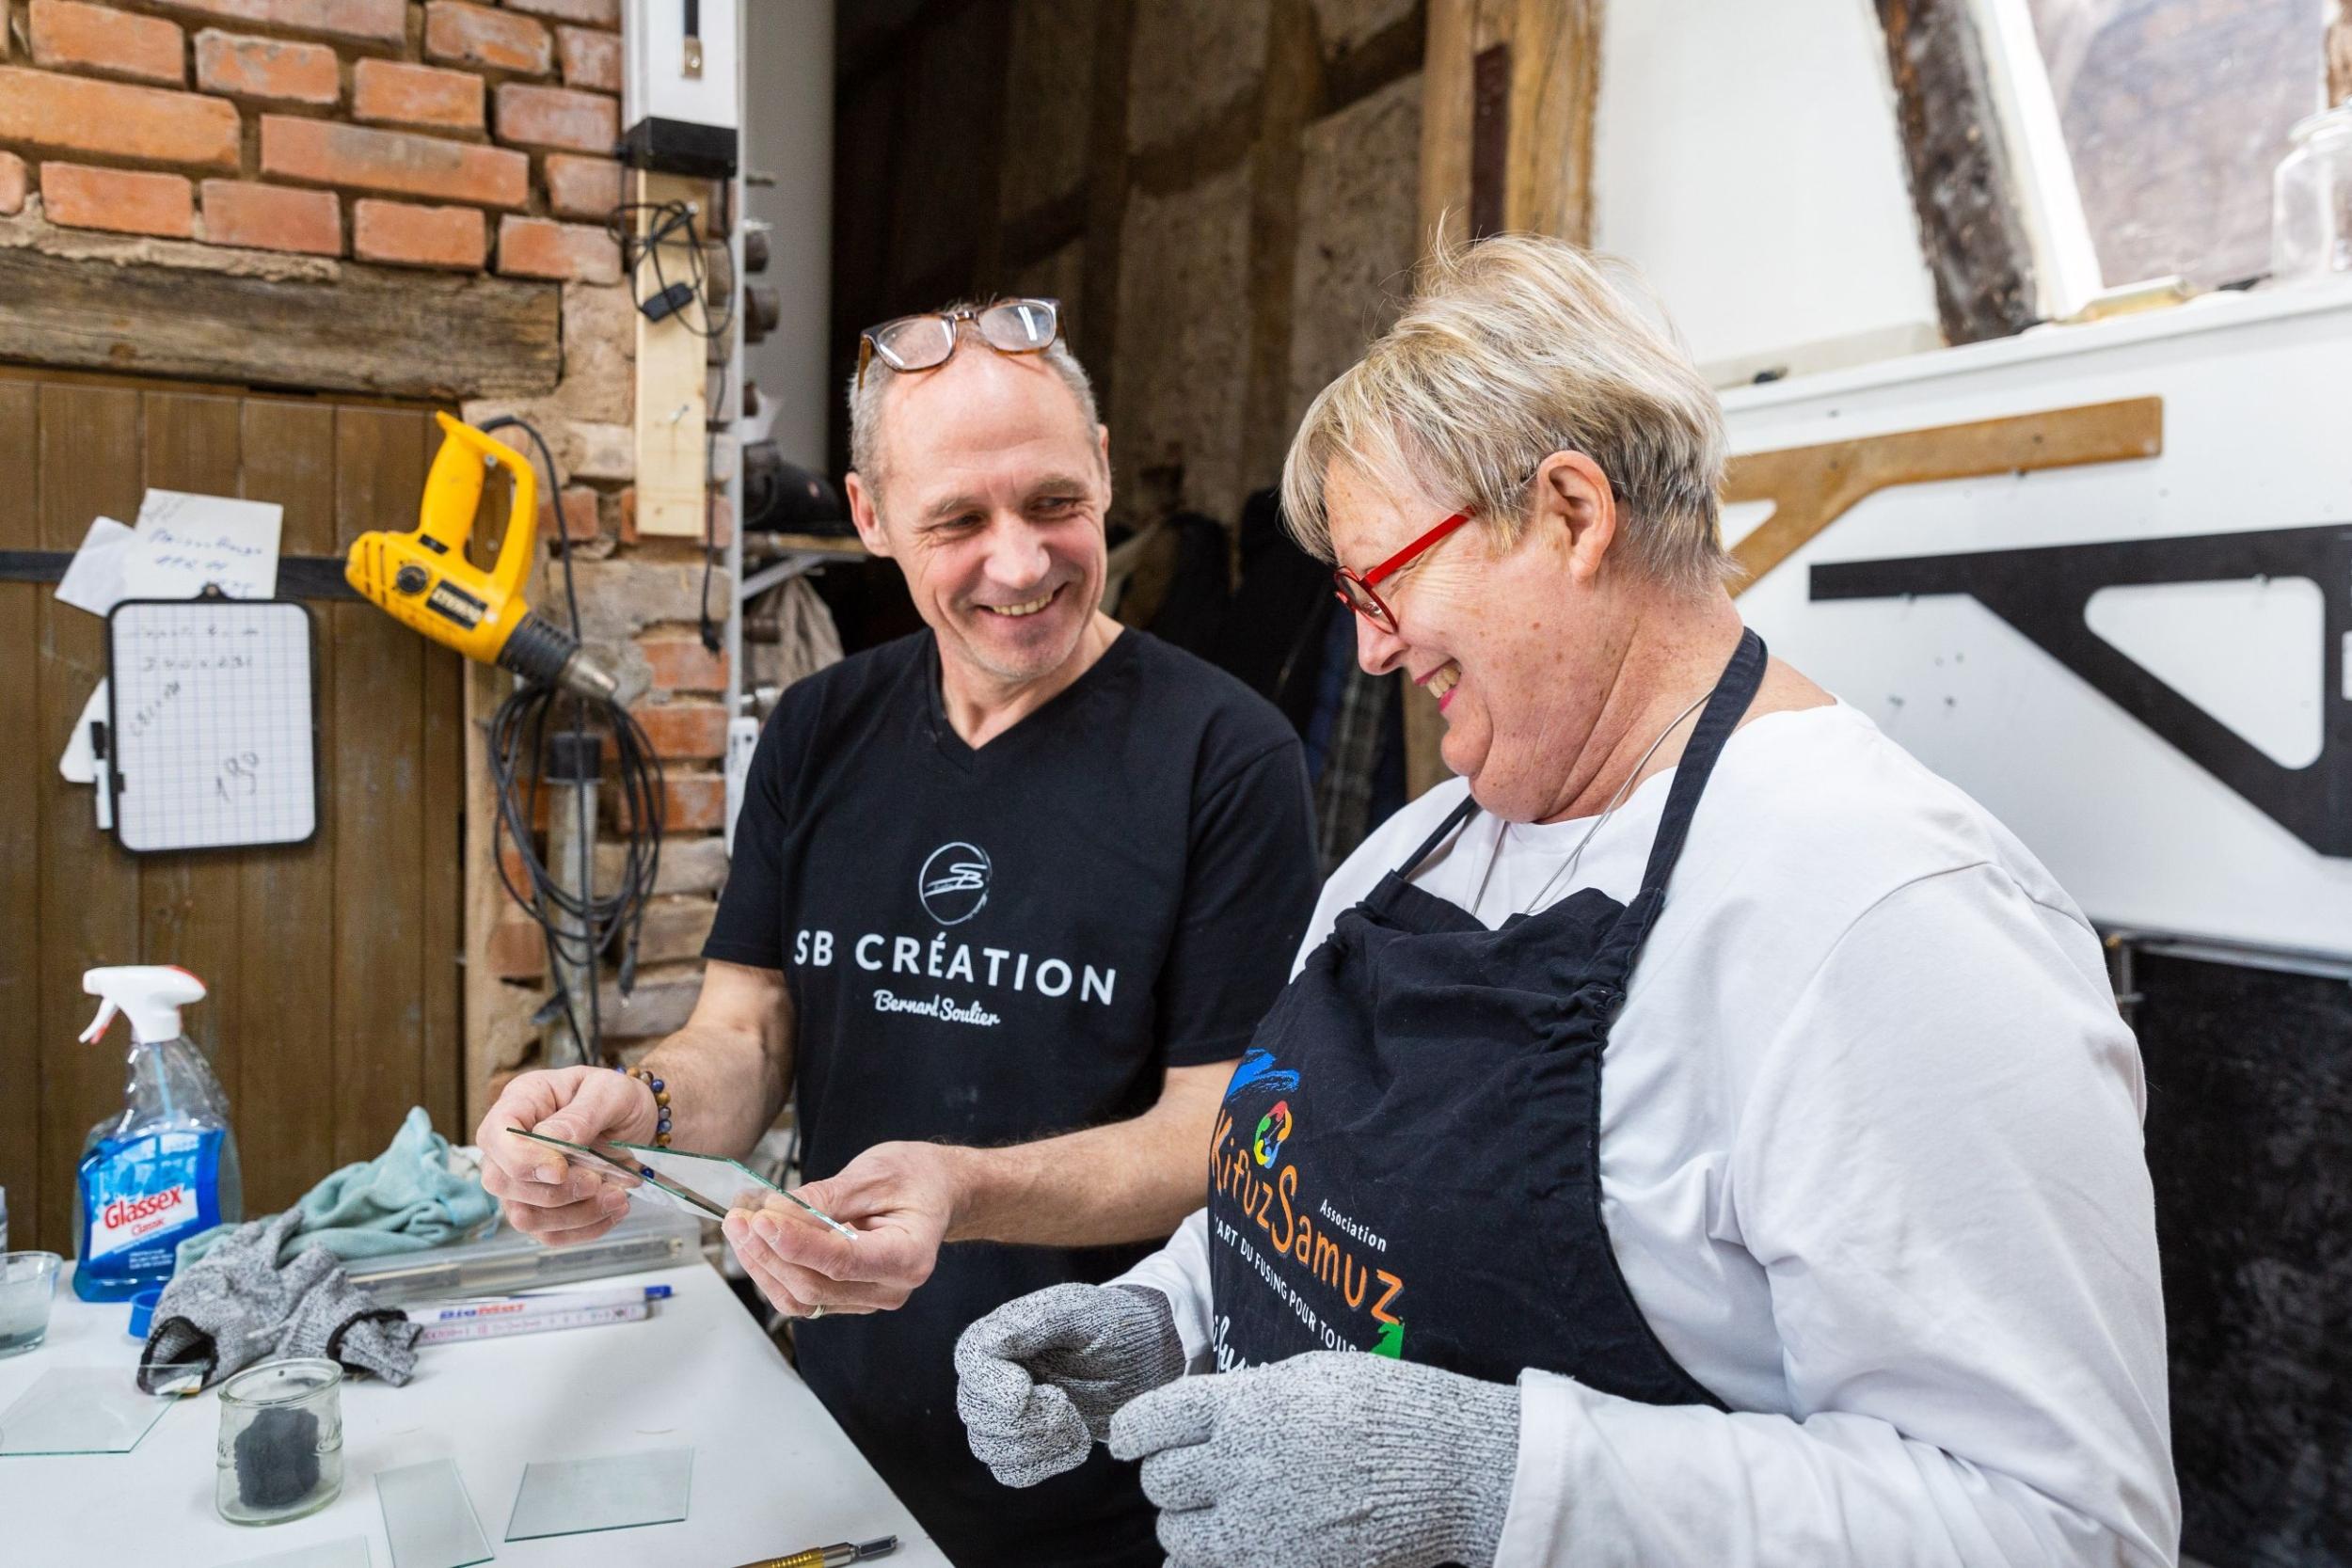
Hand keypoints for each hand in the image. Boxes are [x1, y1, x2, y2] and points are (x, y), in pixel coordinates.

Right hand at [472, 1066, 657, 1246]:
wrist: (639, 1120)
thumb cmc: (618, 1098)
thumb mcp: (610, 1092)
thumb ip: (580, 1116)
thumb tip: (549, 1141)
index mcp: (522, 1101)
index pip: (495, 1135)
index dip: (521, 1160)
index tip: (561, 1170)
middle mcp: (511, 1143)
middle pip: (501, 1182)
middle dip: (553, 1192)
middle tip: (597, 1181)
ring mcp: (522, 1179)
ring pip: (524, 1216)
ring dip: (574, 1215)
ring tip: (617, 1198)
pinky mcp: (542, 1207)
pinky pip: (550, 1234)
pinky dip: (585, 1229)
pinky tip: (614, 1210)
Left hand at [721, 1140, 961, 1318]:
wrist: (937, 1192)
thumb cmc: (916, 1178)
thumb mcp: (875, 1172)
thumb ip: (826, 1197)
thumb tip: (774, 1212)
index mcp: (909, 1256)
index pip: (844, 1261)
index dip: (798, 1245)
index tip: (761, 1220)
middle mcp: (891, 1289)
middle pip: (816, 1286)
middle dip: (770, 1252)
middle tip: (738, 1217)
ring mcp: (868, 1298)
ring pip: (802, 1298)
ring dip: (763, 1264)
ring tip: (738, 1227)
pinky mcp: (847, 1296)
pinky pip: (802, 1296)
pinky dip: (773, 1269)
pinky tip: (755, 1241)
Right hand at [954, 1283, 1184, 1486]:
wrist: (1143, 1357)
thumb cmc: (1113, 1324)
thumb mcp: (1084, 1312)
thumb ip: (1039, 1321)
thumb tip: (991, 1341)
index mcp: (1003, 1333)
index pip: (971, 1360)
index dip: (991, 1383)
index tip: (1026, 1391)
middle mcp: (997, 1374)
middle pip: (974, 1411)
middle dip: (1021, 1418)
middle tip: (1065, 1402)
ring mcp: (1009, 1413)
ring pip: (988, 1447)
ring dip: (1034, 1443)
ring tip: (1076, 1422)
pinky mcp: (1028, 1444)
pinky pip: (1011, 1473)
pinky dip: (1044, 1464)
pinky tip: (1077, 1442)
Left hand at [1108, 1351, 1519, 1567]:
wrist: (1454, 1469)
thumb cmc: (1390, 1410)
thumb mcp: (1313, 1377)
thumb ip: (1251, 1398)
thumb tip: (1205, 1419)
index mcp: (1249, 1408)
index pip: (1154, 1422)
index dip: (1134, 1433)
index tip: (1134, 1441)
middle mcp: (1246, 1468)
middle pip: (1161, 1484)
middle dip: (1171, 1477)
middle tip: (1196, 1472)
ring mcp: (1263, 1528)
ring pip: (1177, 1536)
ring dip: (1189, 1522)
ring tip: (1223, 1509)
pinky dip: (1210, 1560)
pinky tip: (1236, 1543)